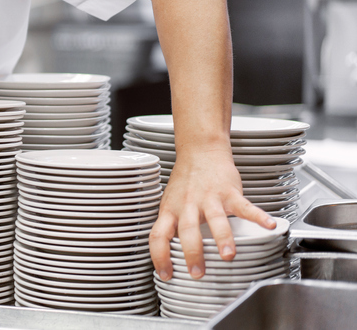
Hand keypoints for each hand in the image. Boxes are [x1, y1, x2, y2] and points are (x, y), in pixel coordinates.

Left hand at [149, 146, 275, 280]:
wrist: (200, 151)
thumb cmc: (186, 181)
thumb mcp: (170, 203)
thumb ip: (171, 225)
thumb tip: (171, 255)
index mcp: (171, 210)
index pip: (158, 235)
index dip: (159, 257)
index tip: (166, 274)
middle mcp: (188, 205)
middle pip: (187, 230)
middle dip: (192, 253)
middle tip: (197, 273)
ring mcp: (209, 198)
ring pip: (215, 219)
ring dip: (222, 238)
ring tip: (228, 255)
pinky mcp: (229, 192)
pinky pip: (244, 205)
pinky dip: (258, 216)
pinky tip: (268, 226)